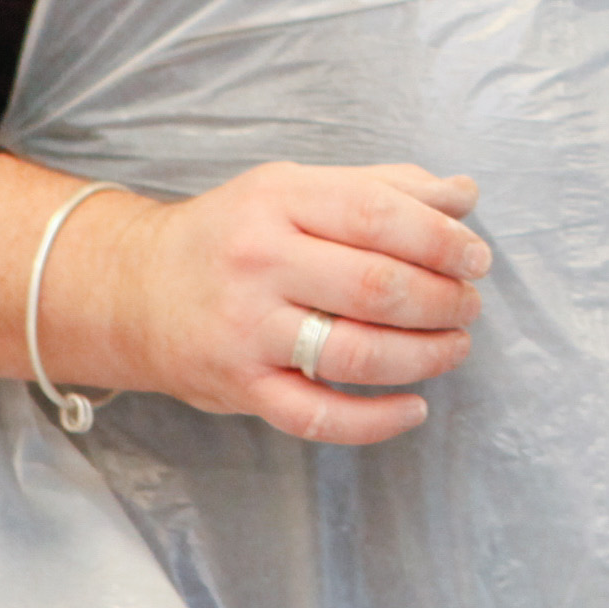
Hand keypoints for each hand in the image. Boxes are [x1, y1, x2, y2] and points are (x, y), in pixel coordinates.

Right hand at [60, 161, 490, 448]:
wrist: (131, 290)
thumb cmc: (234, 234)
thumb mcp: (296, 189)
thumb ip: (383, 187)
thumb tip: (465, 195)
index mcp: (280, 201)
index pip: (378, 215)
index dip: (441, 239)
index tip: (477, 258)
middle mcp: (259, 263)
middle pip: (374, 287)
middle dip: (442, 300)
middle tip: (470, 305)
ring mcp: (246, 331)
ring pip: (354, 353)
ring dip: (424, 356)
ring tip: (456, 347)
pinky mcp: (239, 388)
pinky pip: (316, 416)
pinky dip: (375, 420)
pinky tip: (415, 408)